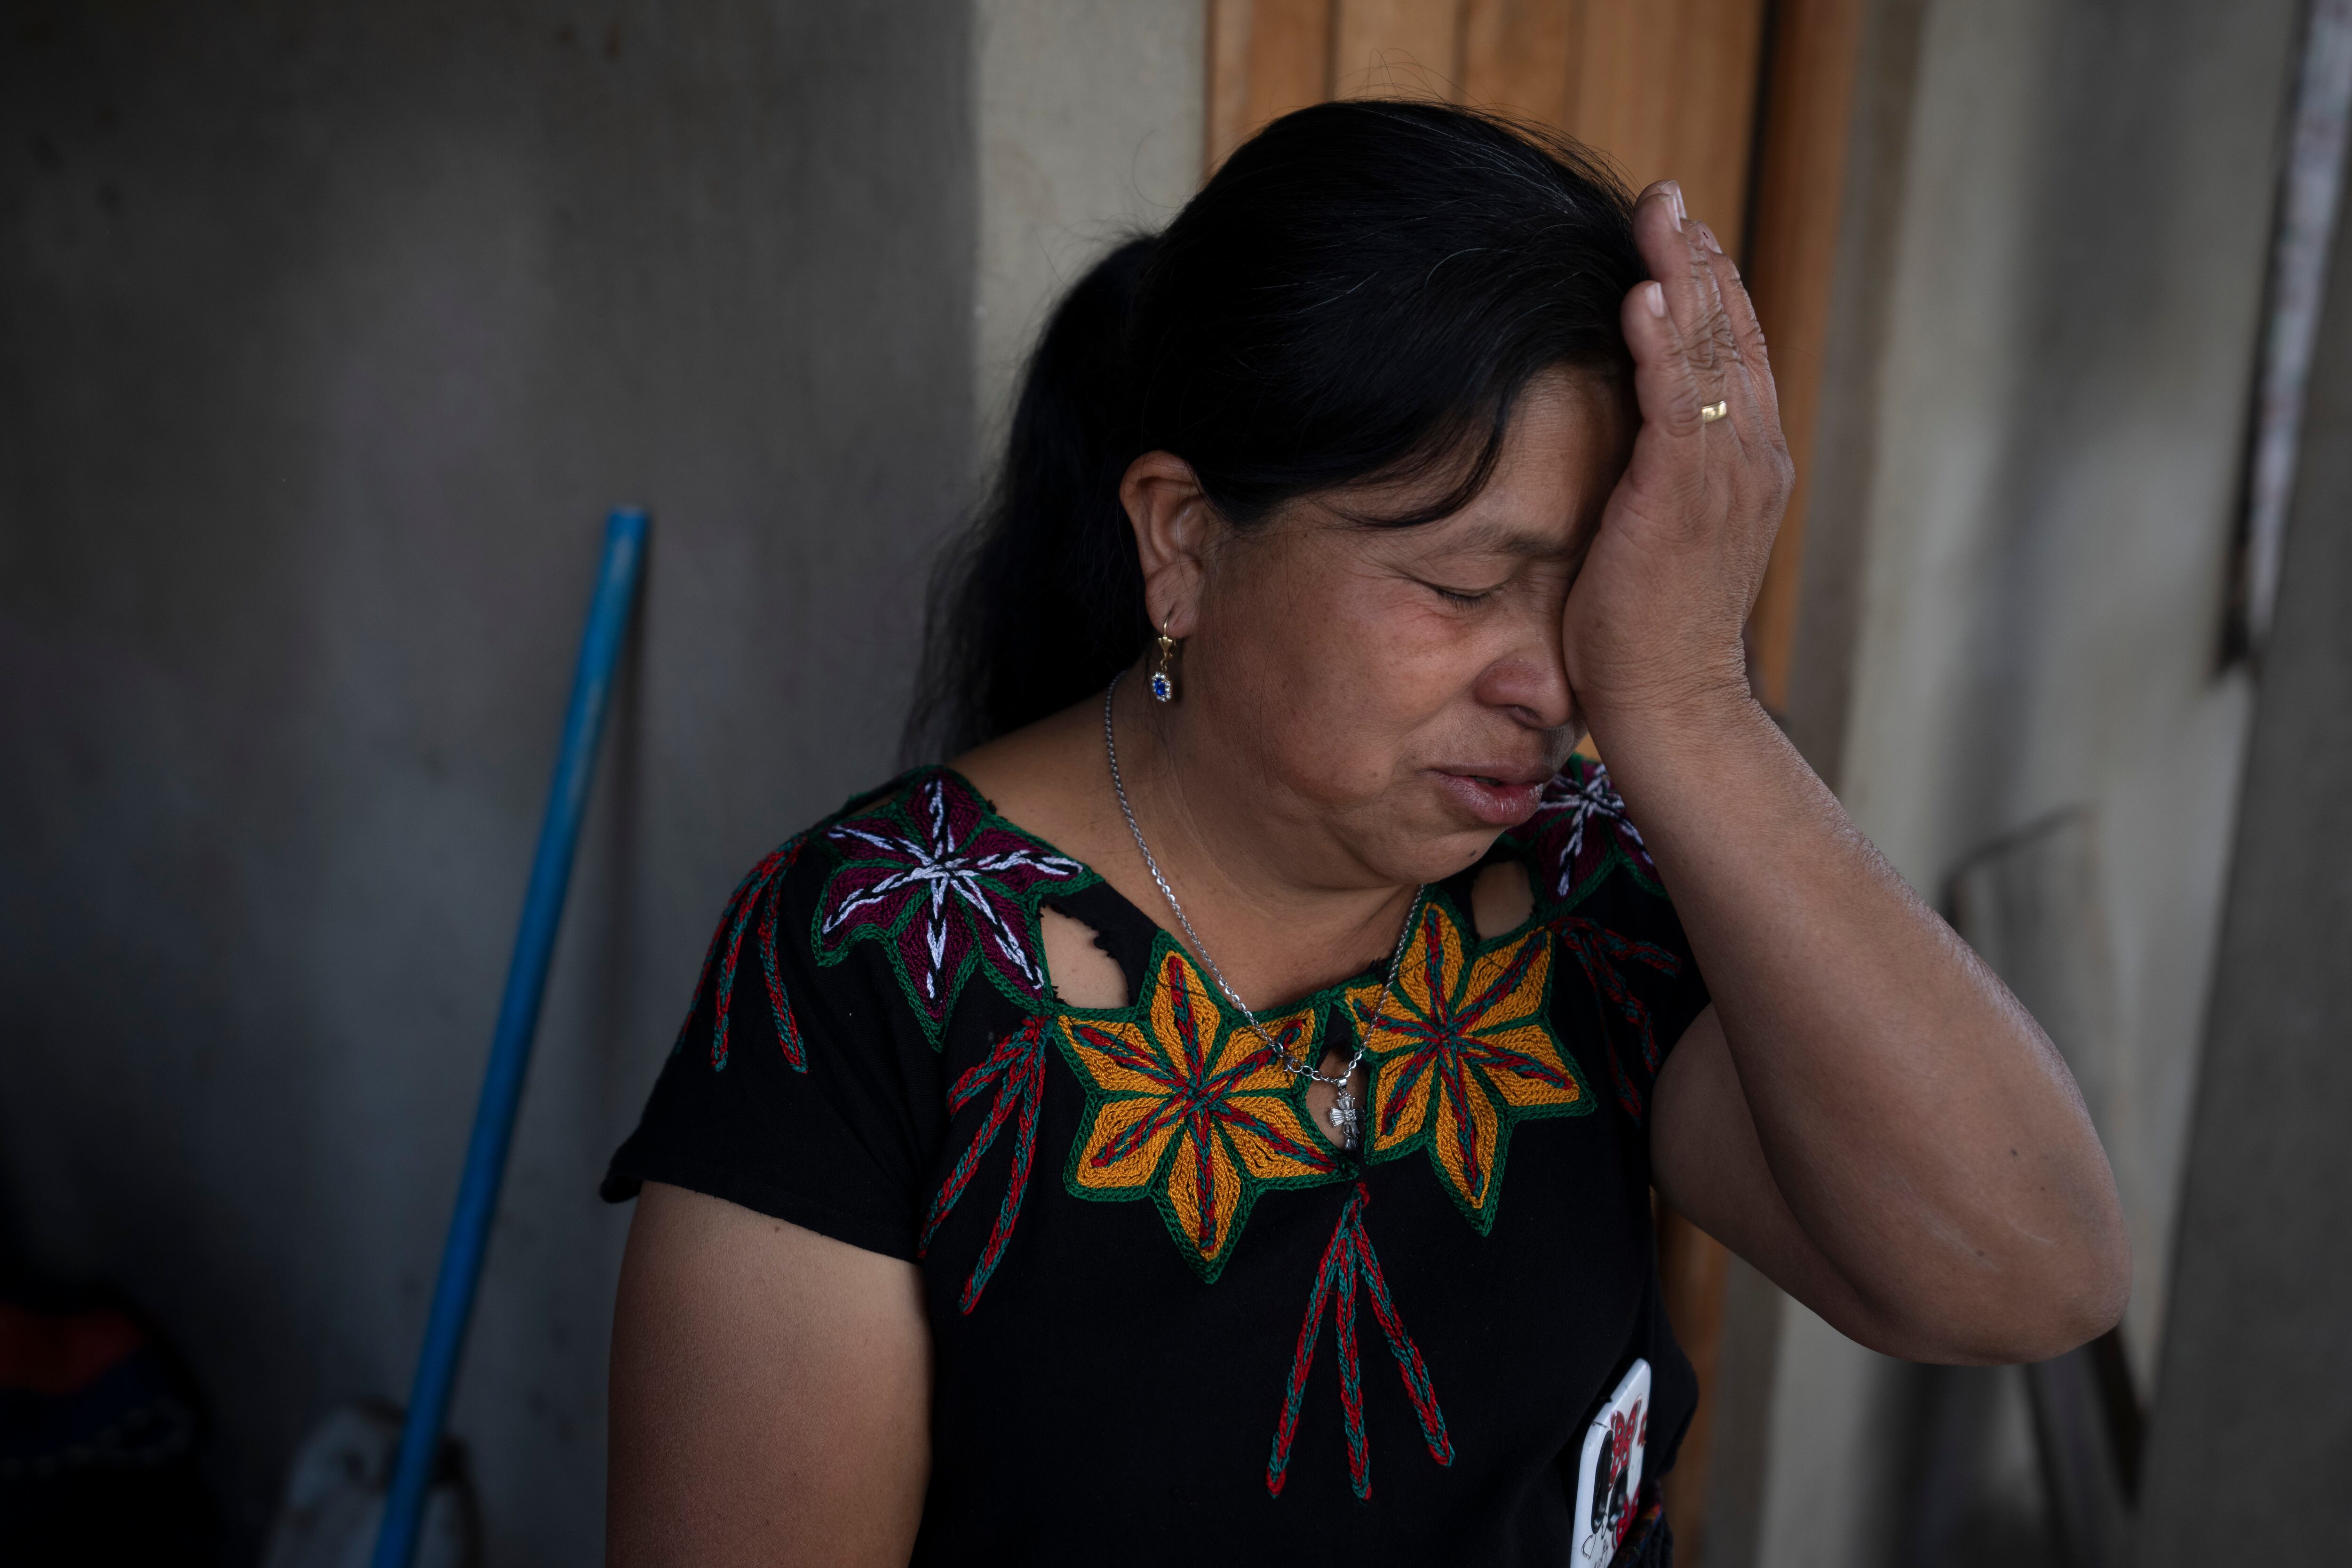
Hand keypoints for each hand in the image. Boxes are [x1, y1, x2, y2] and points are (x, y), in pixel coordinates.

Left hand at [1563, 181, 1793, 737]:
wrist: (1673, 706)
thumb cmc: (1653, 633)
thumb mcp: (1668, 535)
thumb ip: (1665, 478)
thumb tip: (1634, 443)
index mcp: (1749, 466)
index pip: (1736, 355)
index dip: (1714, 286)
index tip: (1683, 230)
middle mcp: (1749, 460)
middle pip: (1729, 335)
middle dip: (1699, 257)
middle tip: (1666, 194)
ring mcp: (1723, 478)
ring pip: (1707, 355)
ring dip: (1681, 276)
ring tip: (1657, 215)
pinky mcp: (1680, 499)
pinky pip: (1673, 405)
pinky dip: (1660, 347)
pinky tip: (1642, 295)